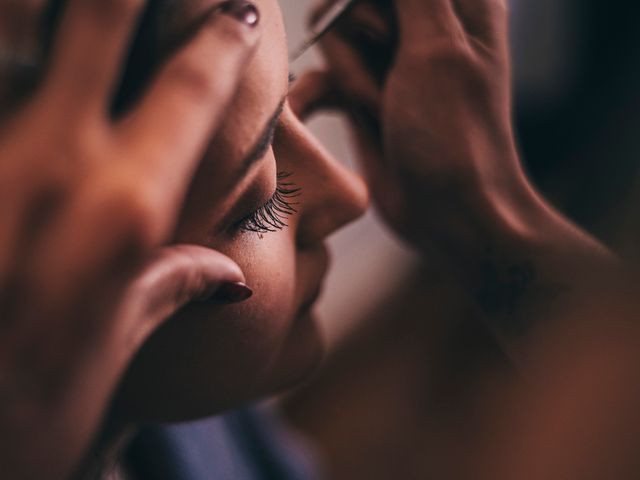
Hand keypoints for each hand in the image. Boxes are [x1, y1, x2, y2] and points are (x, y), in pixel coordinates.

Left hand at [0, 0, 259, 477]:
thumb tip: (231, 274)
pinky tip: (18, 44)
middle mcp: (49, 163)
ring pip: (15, 24)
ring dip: (54, 3)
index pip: (192, 95)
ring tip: (79, 4)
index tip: (246, 15)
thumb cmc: (13, 423)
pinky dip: (2, 47)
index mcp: (120, 214)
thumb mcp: (108, 359)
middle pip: (102, 17)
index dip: (225, 44)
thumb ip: (167, 293)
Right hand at [297, 0, 616, 350]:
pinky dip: (329, 92)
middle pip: (353, 2)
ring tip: (383, 108)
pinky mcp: (366, 92)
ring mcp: (391, 61)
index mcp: (457, 1)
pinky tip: (347, 111)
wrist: (447, 213)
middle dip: (361, 39)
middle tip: (394, 77)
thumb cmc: (456, 134)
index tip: (381, 39)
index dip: (360, 2)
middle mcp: (422, 23)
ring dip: (352, 76)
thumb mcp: (438, 45)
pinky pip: (326, 72)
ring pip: (335, 35)